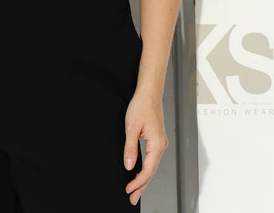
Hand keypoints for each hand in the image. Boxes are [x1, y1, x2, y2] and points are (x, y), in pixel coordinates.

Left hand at [123, 88, 168, 205]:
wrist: (149, 92)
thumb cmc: (142, 106)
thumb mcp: (131, 127)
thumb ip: (130, 148)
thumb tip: (129, 165)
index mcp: (157, 144)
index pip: (148, 170)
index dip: (138, 182)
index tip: (129, 190)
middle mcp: (161, 145)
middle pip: (152, 172)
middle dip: (142, 186)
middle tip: (132, 198)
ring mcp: (161, 142)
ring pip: (153, 166)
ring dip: (144, 179)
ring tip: (135, 190)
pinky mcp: (158, 139)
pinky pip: (152, 159)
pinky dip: (146, 169)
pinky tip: (141, 173)